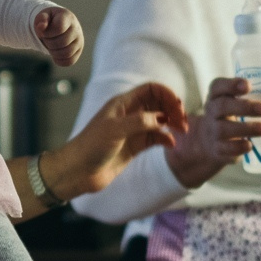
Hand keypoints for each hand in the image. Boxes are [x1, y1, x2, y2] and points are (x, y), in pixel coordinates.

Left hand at [33, 6, 83, 66]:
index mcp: (68, 17)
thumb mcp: (43, 16)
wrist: (58, 25)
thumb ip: (41, 19)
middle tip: (46, 39)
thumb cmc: (49, 21)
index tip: (43, 31)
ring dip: (53, 52)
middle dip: (49, 43)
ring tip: (50, 45)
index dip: (47, 33)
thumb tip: (41, 27)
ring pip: (66, 53)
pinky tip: (54, 52)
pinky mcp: (78, 51)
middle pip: (62, 42)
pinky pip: (69, 61)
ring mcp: (79, 41)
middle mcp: (77, 29)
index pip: (59, 28)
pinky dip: (58, 60)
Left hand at [36, 82, 186, 199]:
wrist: (78, 171)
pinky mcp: (135, 147)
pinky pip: (156, 138)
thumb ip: (140, 121)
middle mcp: (129, 114)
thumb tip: (163, 119)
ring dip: (173, 123)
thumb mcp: (115, 129)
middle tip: (183, 121)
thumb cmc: (90, 146)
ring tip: (182, 131)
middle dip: (173, 108)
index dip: (166, 94)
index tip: (178, 106)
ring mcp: (133, 131)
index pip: (151, 89)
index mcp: (122, 103)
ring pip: (160, 121)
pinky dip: (166, 139)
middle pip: (158, 103)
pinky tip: (170, 144)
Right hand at [164, 77, 260, 187]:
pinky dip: (237, 147)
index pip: (218, 86)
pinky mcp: (216, 150)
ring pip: (223, 129)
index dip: (231, 84)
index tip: (248, 85)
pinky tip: (249, 145)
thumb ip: (258, 97)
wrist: (208, 142)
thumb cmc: (230, 116)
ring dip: (245, 128)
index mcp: (217, 96)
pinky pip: (224, 149)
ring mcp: (212, 132)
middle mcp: (211, 112)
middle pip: (222, 106)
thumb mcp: (237, 104)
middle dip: (244, 107)